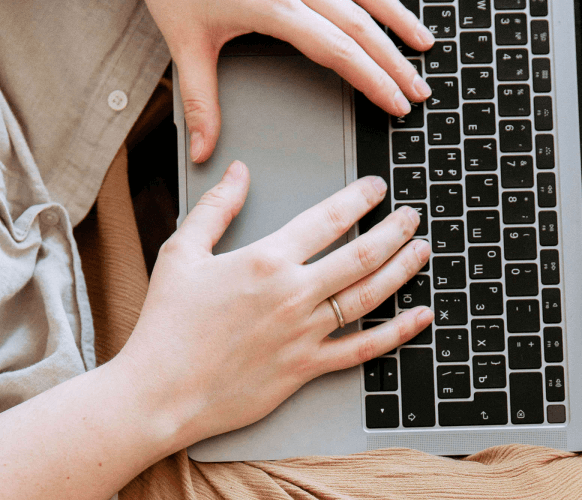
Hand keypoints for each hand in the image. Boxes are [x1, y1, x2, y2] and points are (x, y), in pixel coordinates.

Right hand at [119, 161, 432, 445]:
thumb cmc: (166, 325)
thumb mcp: (181, 253)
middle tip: (413, 216)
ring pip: (369, 296)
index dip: (359, 198)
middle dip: (394, 230)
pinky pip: (363, 349)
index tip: (377, 188)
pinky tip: (420, 316)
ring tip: (422, 251)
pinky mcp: (306, 368)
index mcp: (265, 260)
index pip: (326, 218)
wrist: (159, 392)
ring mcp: (304, 333)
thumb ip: (215, 208)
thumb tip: (237, 171)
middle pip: (360, 254)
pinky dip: (397, 333)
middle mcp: (293, 294)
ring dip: (402, 270)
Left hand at [144, 0, 434, 162]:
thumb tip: (202, 150)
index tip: (395, 102)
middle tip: (419, 90)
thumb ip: (200, 100)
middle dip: (395, 62)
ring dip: (398, 20)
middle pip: (362, 26)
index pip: (340, 50)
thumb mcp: (185, 42)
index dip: (373, 79)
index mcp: (275, 8)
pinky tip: (393, 8)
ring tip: (424, 45)